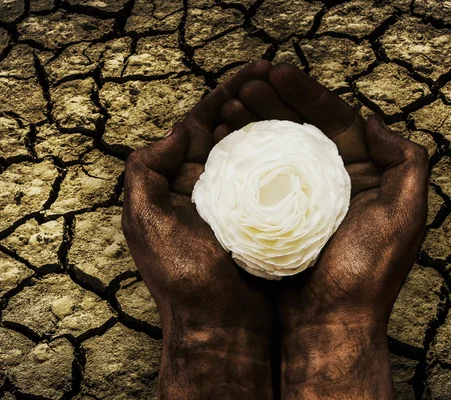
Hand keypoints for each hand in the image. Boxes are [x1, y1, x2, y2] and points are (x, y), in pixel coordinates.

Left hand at [122, 60, 276, 398]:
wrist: (220, 325)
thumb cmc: (181, 276)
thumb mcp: (146, 221)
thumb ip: (147, 171)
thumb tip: (178, 130)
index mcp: (175, 180)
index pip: (200, 124)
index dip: (225, 94)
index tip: (255, 71)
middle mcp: (205, 186)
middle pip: (230, 130)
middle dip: (252, 99)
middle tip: (279, 76)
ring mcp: (236, 201)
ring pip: (254, 150)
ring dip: (270, 121)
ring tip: (292, 97)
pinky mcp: (262, 217)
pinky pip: (274, 178)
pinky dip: (285, 156)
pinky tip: (304, 140)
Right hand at [229, 63, 428, 398]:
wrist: (329, 324)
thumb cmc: (368, 272)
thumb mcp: (405, 215)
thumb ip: (406, 162)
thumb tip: (374, 120)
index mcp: (365, 174)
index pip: (334, 120)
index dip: (305, 93)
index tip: (275, 72)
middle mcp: (334, 182)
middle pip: (300, 129)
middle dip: (272, 102)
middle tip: (242, 86)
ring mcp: (303, 200)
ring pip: (276, 150)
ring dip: (252, 125)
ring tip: (226, 107)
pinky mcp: (278, 219)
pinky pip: (260, 179)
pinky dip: (243, 159)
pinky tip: (223, 143)